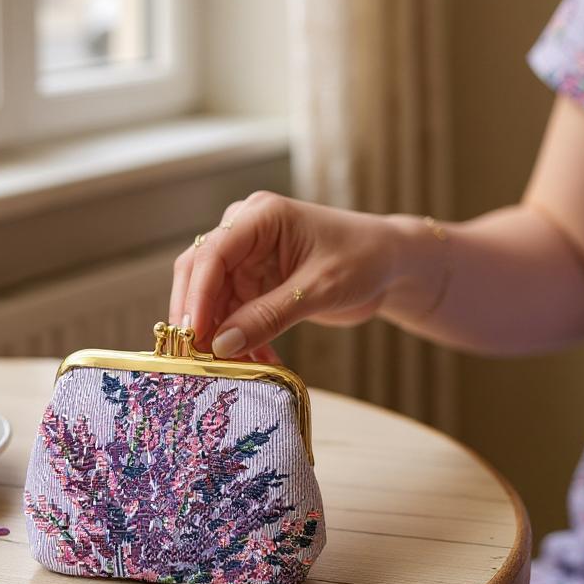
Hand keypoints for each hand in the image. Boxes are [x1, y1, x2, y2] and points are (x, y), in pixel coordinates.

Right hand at [169, 191, 401, 359]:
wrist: (390, 265)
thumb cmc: (363, 259)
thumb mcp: (319, 289)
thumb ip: (269, 315)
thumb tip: (221, 344)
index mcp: (260, 216)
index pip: (212, 253)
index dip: (197, 295)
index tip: (193, 334)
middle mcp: (245, 231)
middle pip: (199, 273)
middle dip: (197, 315)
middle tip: (197, 356)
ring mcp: (247, 257)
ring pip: (212, 298)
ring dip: (220, 333)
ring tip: (233, 367)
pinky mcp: (254, 282)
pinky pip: (232, 312)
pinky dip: (240, 338)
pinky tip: (256, 361)